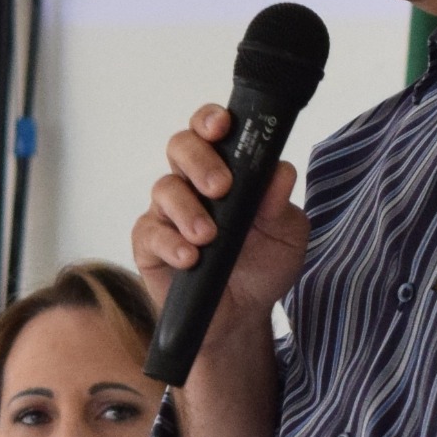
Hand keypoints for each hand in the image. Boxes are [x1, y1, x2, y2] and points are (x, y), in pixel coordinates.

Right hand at [131, 105, 307, 361]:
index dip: (210, 120)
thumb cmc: (263, 266)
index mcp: (226, 169)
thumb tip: (280, 172)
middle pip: (180, 147)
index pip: (210, 130)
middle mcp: (192, 184)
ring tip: (209, 236)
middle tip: (220, 188)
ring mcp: (167, 213)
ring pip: (163, 189)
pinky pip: (150, 233)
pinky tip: (191, 258)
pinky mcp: (150, 245)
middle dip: (199, 161)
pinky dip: (170, 243)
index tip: (223, 127)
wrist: (244, 316)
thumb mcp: (287, 235)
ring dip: (188, 209)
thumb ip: (282, 203)